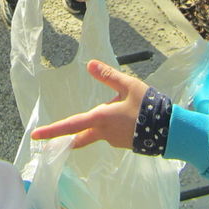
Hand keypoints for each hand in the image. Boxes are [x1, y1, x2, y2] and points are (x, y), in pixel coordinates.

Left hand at [30, 59, 146, 149]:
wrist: (172, 131)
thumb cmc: (150, 107)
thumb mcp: (130, 86)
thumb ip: (109, 77)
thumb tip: (90, 64)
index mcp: (101, 119)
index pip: (71, 126)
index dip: (52, 131)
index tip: (36, 135)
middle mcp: (104, 133)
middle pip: (79, 137)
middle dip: (65, 138)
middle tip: (51, 141)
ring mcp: (114, 141)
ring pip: (99, 132)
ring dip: (100, 123)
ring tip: (125, 107)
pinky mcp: (124, 144)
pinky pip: (112, 133)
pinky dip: (113, 125)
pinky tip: (130, 116)